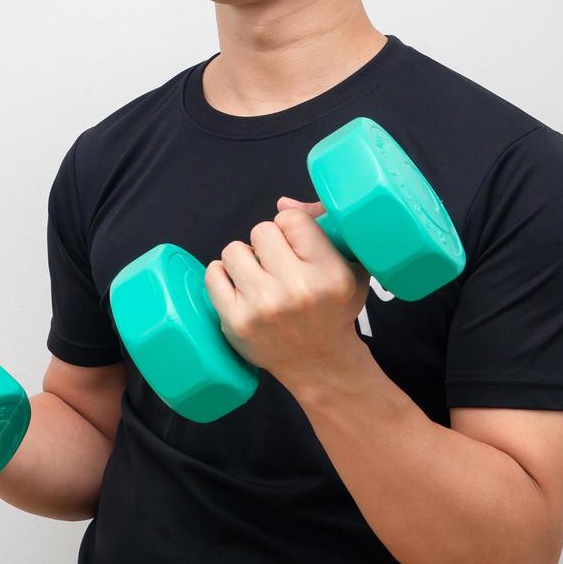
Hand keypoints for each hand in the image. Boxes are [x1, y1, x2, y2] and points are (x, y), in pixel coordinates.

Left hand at [203, 196, 370, 388]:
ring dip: (244, 259)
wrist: (319, 362)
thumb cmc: (333, 307)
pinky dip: (223, 275)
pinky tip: (241, 286)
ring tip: (260, 276)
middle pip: (261, 230)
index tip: (297, 246)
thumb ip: (323, 225)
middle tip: (278, 264)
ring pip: (234, 250)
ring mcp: (263, 307)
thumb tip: (282, 201)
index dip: (291, 227)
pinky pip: (213, 274)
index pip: (292, 219)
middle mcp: (296, 290)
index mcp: (329, 274)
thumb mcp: (349, 266)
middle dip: (268, 243)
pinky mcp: (236, 321)